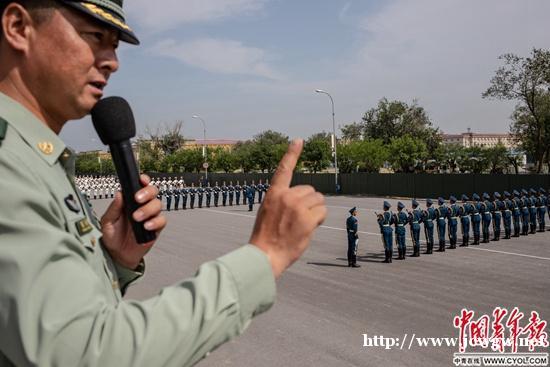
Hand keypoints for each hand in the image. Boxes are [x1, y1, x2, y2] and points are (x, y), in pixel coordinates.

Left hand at [100, 174, 166, 268]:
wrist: (118, 255)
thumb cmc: (113, 236)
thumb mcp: (107, 221)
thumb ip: (114, 208)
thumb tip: (119, 194)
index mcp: (131, 201)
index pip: (140, 186)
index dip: (143, 180)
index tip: (141, 180)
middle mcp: (143, 206)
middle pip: (153, 191)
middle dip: (147, 192)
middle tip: (137, 199)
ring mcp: (151, 216)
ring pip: (157, 204)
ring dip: (147, 209)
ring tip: (137, 218)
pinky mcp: (156, 227)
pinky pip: (162, 220)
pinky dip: (155, 222)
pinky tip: (146, 226)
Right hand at [249, 139, 326, 277]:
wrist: (264, 256)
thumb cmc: (266, 238)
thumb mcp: (268, 213)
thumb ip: (283, 202)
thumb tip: (305, 199)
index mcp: (273, 194)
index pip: (284, 169)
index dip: (292, 153)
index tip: (299, 140)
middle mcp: (286, 197)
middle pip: (310, 190)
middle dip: (310, 203)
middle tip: (300, 219)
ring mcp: (297, 207)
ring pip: (319, 200)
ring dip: (316, 211)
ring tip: (303, 225)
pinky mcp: (307, 219)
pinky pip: (323, 212)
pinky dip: (320, 220)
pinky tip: (309, 229)